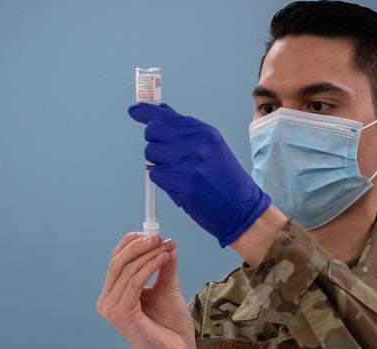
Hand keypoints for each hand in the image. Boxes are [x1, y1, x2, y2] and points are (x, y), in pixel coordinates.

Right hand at [96, 233, 195, 348]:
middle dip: (140, 245)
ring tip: (168, 248)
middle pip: (117, 262)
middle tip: (161, 237)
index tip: (155, 233)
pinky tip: (165, 259)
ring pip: (126, 270)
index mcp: (115, 294)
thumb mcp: (169, 289)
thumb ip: (165, 266)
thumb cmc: (171, 327)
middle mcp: (108, 301)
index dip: (132, 243)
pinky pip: (134, 283)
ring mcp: (111, 309)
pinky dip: (150, 267)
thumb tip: (167, 241)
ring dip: (149, 254)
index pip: (117, 260)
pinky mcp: (121, 316)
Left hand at [128, 102, 272, 246]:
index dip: (145, 111)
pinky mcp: (180, 183)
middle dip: (155, 143)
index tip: (134, 111)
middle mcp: (195, 143)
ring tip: (180, 173)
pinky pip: (155, 175)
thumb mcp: (213, 147)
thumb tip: (159, 112)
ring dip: (159, 164)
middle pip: (153, 133)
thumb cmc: (226, 179)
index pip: (165, 115)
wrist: (242, 209)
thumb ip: (185, 131)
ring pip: (151, 154)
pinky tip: (180, 185)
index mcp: (203, 131)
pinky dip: (162, 181)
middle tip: (169, 156)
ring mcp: (187, 163)